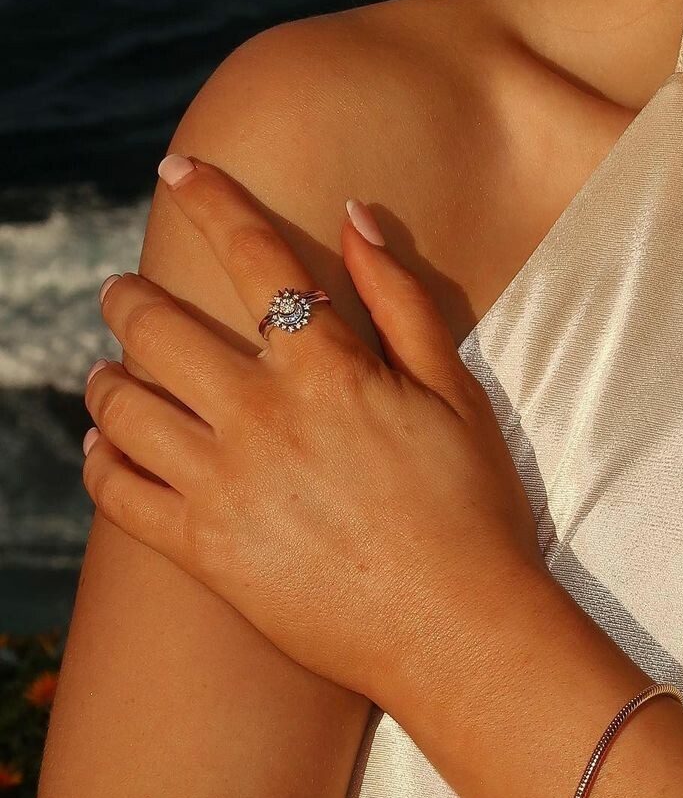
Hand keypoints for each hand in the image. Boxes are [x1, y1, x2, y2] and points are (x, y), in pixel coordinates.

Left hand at [82, 154, 546, 707]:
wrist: (458, 630)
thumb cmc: (471, 503)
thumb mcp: (454, 388)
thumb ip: (399, 296)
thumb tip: (356, 213)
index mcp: (326, 370)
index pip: (254, 259)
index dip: (212, 201)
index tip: (177, 167)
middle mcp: (261, 418)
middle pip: (160, 331)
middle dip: (128, 299)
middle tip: (120, 291)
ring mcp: (224, 487)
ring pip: (124, 409)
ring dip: (104, 376)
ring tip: (106, 370)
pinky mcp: (203, 552)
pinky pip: (119, 495)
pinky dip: (97, 461)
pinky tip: (102, 446)